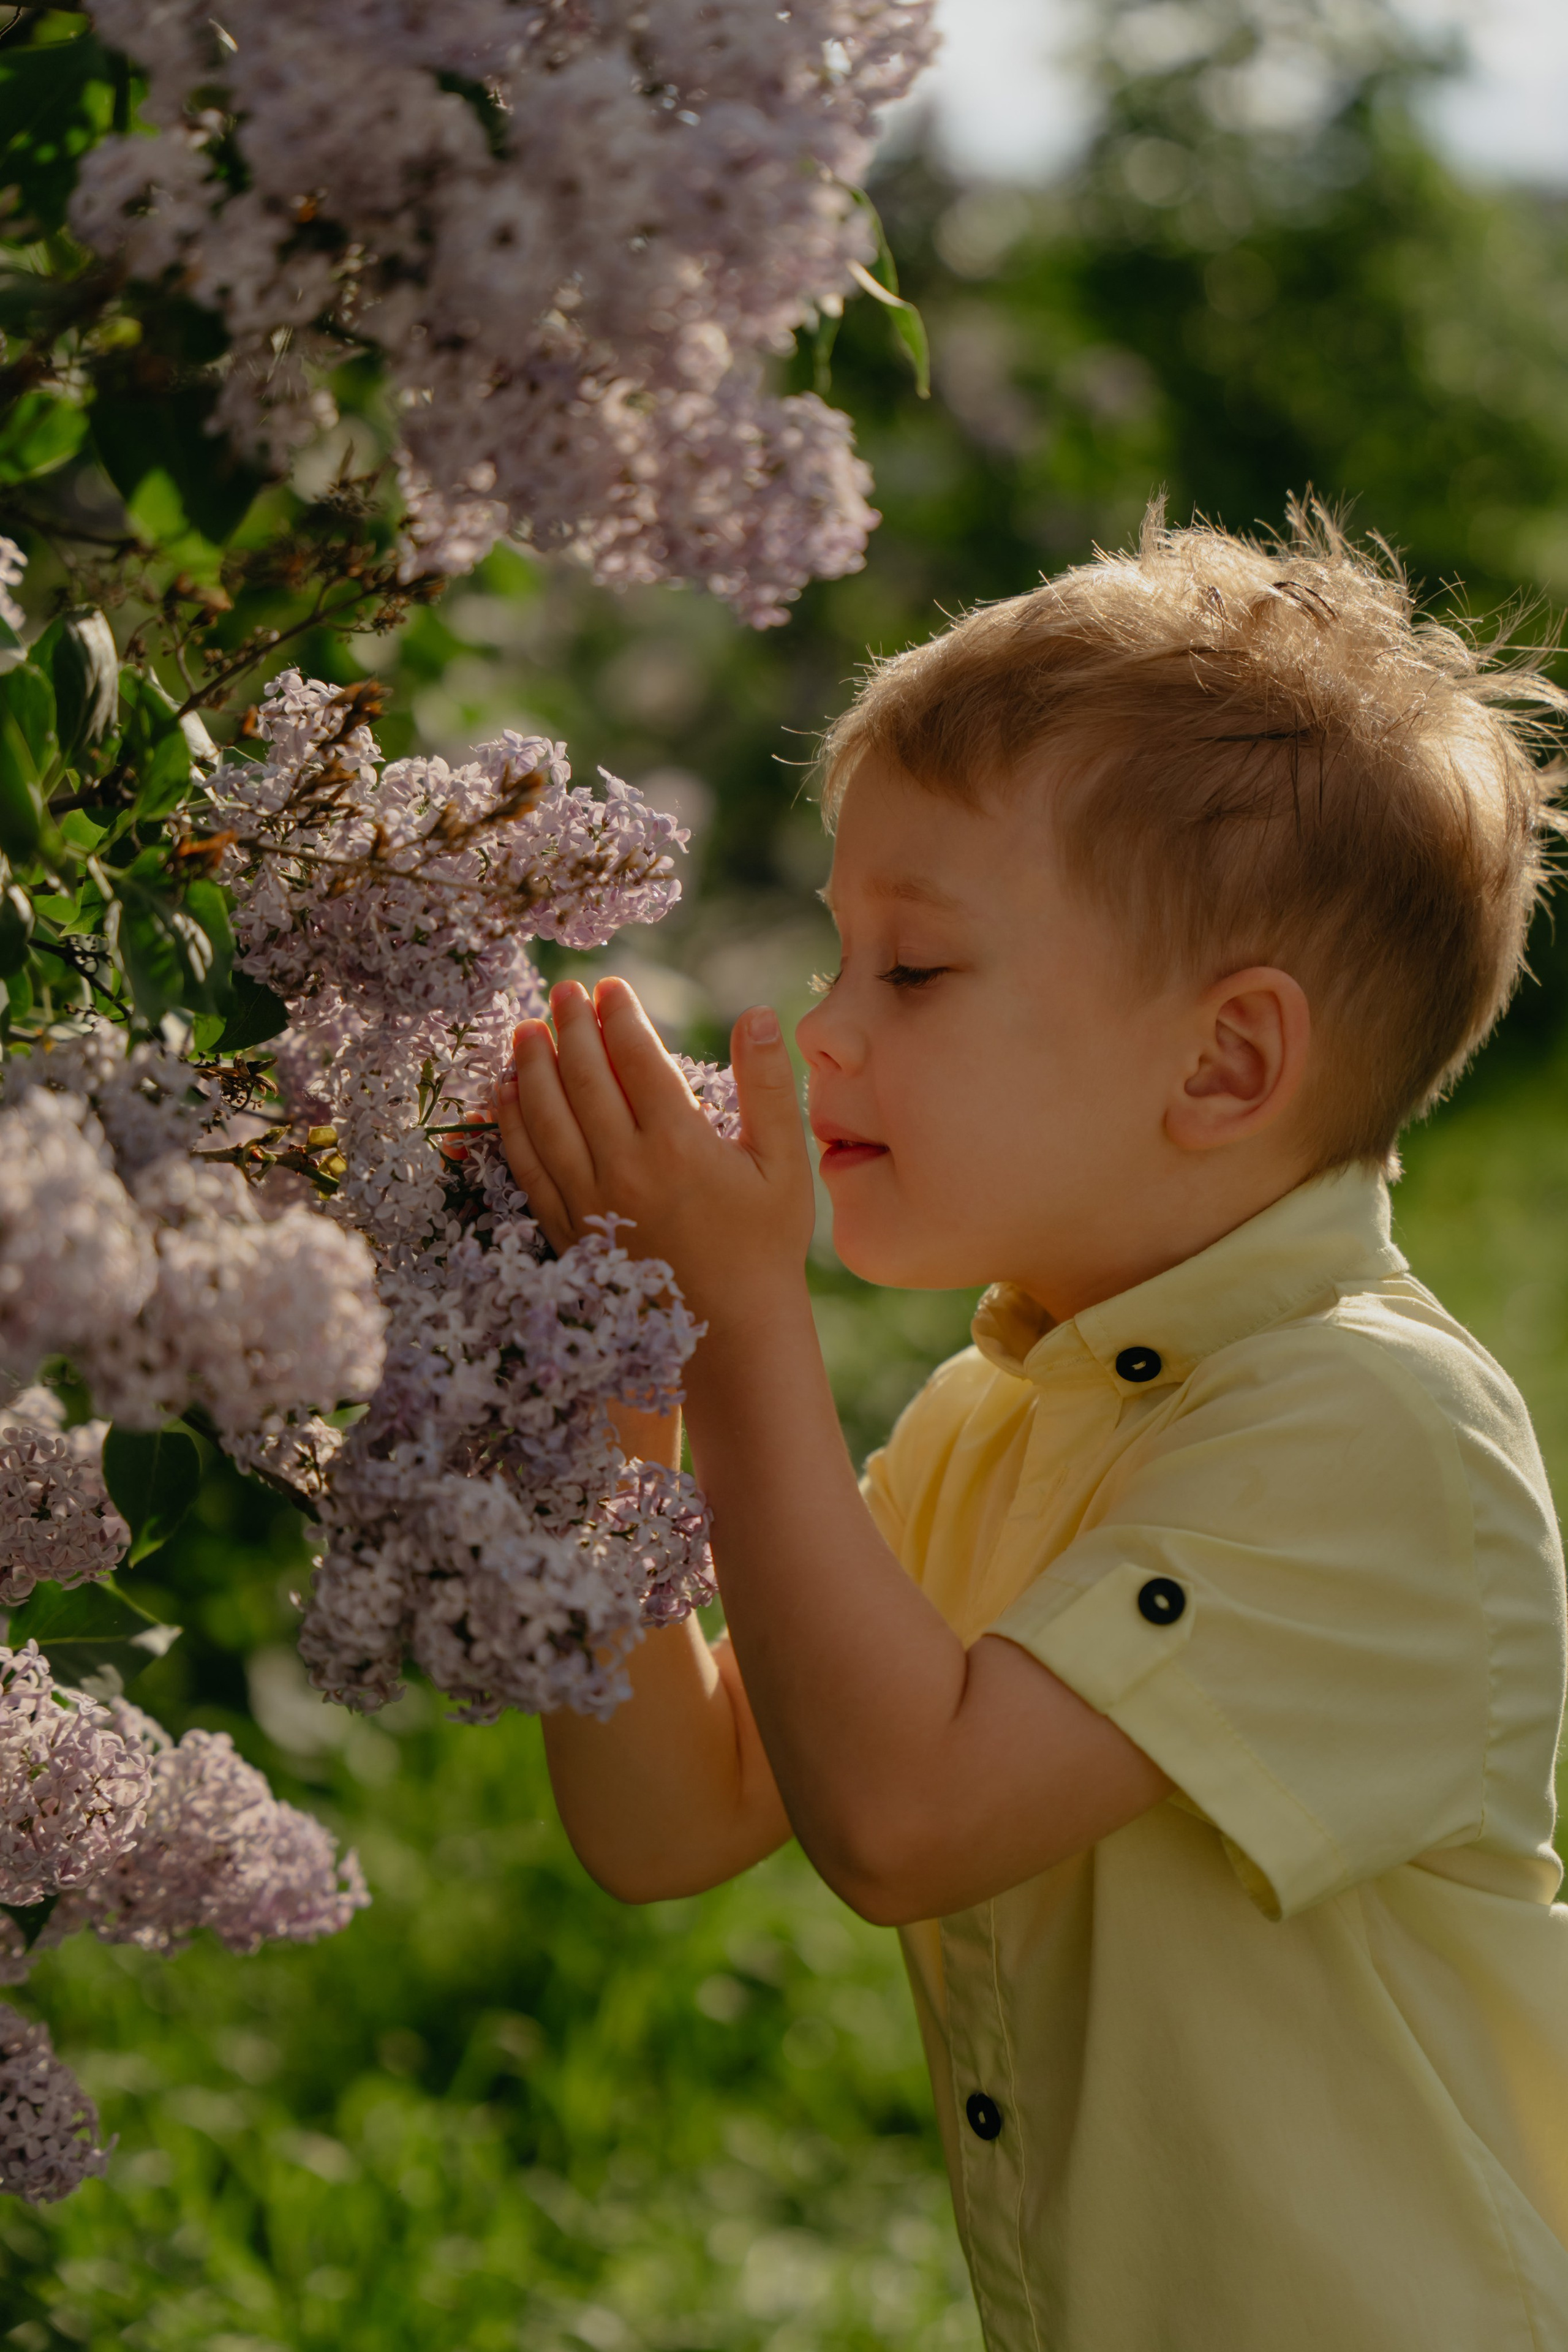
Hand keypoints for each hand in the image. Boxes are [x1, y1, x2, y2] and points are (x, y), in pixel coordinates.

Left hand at [491, 977, 814, 1323]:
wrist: (731, 1331)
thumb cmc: (766, 1242)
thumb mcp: (784, 1163)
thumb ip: (769, 1084)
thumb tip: (757, 1014)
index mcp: (680, 1144)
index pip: (637, 1058)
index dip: (619, 1014)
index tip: (609, 986)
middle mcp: (626, 1167)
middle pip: (585, 1078)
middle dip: (571, 1027)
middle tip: (562, 992)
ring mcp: (591, 1201)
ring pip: (547, 1118)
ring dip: (532, 1067)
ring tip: (526, 1030)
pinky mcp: (570, 1230)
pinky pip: (529, 1168)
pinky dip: (512, 1127)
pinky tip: (505, 1096)